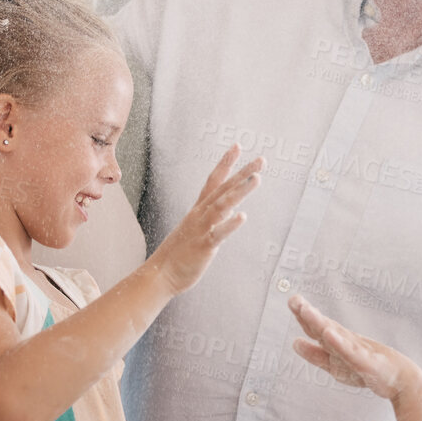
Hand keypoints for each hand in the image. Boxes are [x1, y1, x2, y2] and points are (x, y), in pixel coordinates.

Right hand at [148, 147, 262, 294]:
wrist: (160, 274)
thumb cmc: (179, 254)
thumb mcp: (196, 229)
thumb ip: (212, 218)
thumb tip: (228, 211)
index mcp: (199, 211)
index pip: (214, 181)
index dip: (226, 163)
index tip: (237, 147)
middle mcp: (200, 215)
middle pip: (223, 189)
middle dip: (242, 173)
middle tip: (261, 160)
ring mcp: (201, 229)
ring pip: (222, 206)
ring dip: (240, 191)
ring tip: (257, 179)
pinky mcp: (203, 246)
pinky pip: (217, 234)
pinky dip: (229, 225)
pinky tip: (242, 217)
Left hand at [289, 295, 411, 400]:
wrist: (401, 379)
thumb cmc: (369, 369)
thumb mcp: (337, 365)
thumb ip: (316, 354)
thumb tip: (294, 342)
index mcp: (336, 344)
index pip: (316, 329)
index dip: (303, 316)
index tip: (292, 300)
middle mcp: (346, 343)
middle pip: (324, 327)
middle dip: (308, 314)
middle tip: (294, 299)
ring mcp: (357, 352)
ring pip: (336, 336)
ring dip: (320, 323)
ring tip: (306, 310)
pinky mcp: (367, 363)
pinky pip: (351, 353)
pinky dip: (339, 343)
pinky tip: (329, 334)